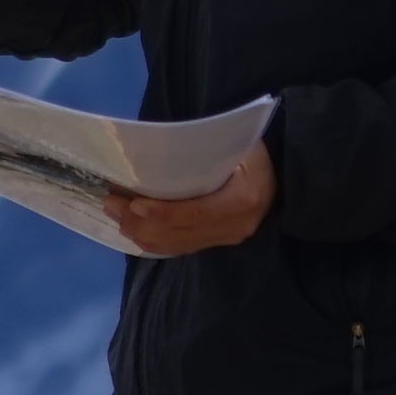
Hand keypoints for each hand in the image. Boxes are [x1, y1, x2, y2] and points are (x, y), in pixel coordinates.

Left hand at [109, 136, 276, 258]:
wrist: (284, 176)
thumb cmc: (256, 154)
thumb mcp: (240, 146)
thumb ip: (207, 153)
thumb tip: (158, 152)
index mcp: (242, 201)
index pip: (194, 214)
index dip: (161, 213)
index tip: (133, 203)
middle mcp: (234, 227)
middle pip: (178, 232)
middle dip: (139, 221)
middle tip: (110, 202)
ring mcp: (225, 239)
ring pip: (174, 244)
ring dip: (139, 231)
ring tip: (115, 213)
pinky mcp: (217, 243)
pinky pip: (178, 248)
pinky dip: (152, 240)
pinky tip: (132, 228)